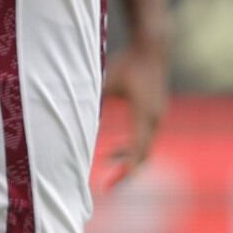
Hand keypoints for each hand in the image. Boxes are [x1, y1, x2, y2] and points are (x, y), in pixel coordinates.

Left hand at [101, 39, 171, 182]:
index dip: (125, 171)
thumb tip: (74, 118)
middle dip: (126, 170)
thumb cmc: (128, 63)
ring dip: (127, 157)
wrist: (153, 46)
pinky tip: (116, 149)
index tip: (111, 185)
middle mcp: (155, 118)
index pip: (138, 152)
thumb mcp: (106, 82)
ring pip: (145, 146)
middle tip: (109, 184)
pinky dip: (133, 146)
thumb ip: (94, 101)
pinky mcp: (157, 110)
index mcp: (144, 115)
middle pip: (144, 154)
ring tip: (107, 162)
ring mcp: (158, 114)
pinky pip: (146, 137)